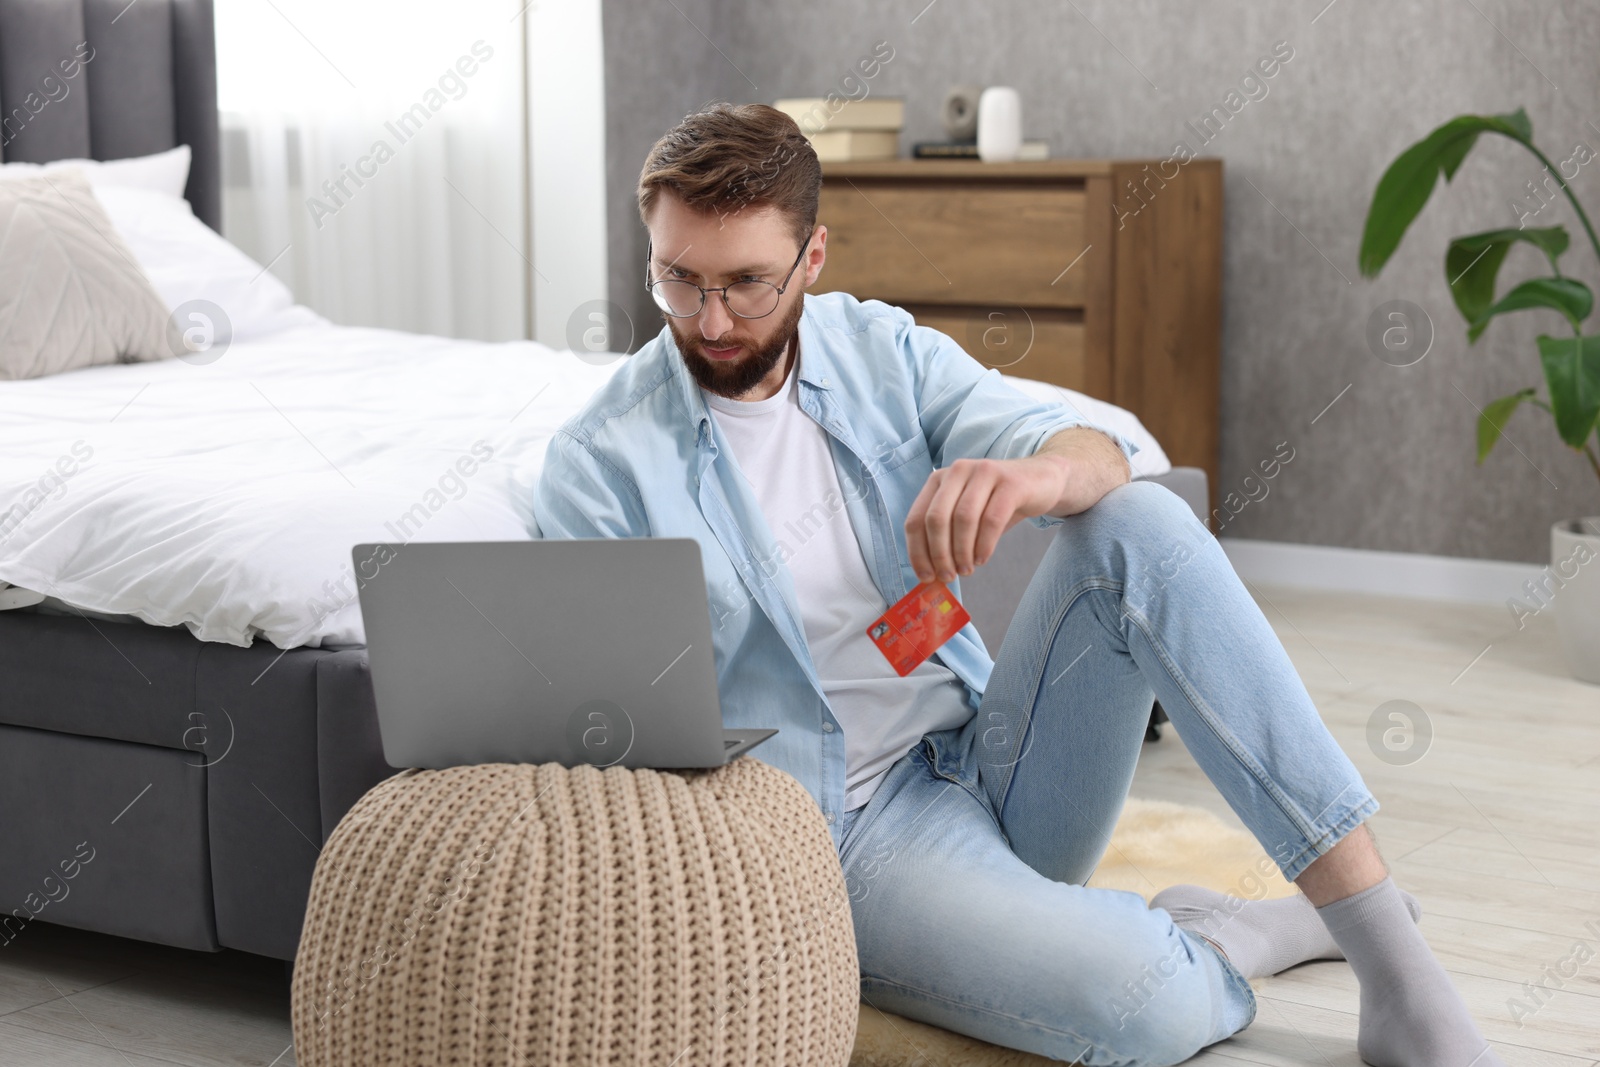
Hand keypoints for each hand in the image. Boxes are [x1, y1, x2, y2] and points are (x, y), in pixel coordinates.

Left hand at [905, 454, 1069, 582]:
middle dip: (939, 554)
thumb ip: (948, 537)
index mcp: (938, 479)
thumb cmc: (998, 504)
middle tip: (949, 576)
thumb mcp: (968, 515)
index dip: (917, 552)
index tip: (926, 577)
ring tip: (968, 569)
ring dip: (963, 552)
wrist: (1042, 481)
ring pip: (963, 519)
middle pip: (936, 519)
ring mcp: (984, 472)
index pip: (916, 518)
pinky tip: (983, 558)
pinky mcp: (1010, 483)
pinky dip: (984, 545)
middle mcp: (957, 471)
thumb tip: (932, 573)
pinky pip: (991, 520)